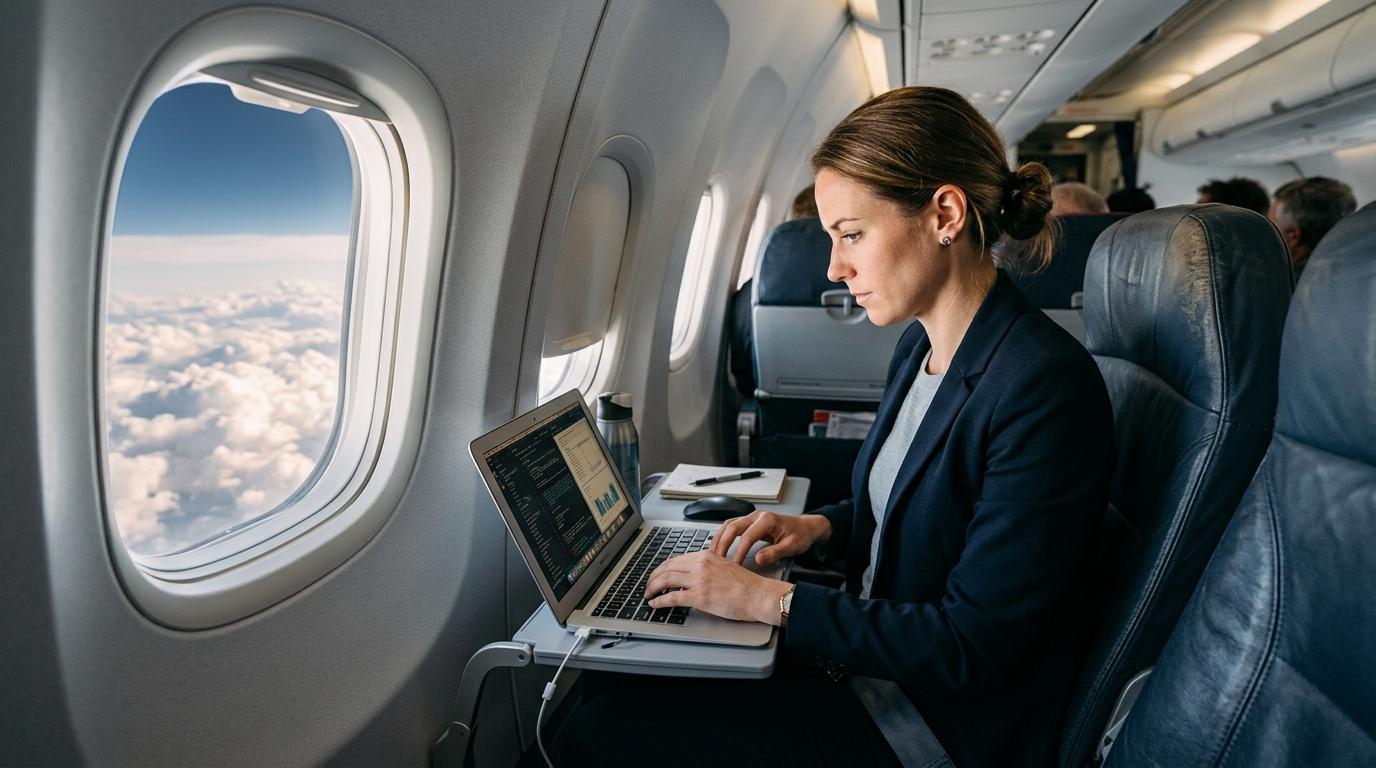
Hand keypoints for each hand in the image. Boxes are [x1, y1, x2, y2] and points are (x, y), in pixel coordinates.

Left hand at [644, 550, 792, 624]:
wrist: (757, 594)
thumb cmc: (746, 584)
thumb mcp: (724, 566)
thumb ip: (706, 568)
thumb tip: (691, 576)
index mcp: (705, 556)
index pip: (676, 559)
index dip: (662, 568)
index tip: (657, 574)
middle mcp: (700, 565)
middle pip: (666, 568)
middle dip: (653, 577)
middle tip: (648, 586)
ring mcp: (699, 580)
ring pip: (665, 580)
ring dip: (652, 588)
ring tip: (648, 595)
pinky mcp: (699, 596)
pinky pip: (672, 597)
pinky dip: (659, 601)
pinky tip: (655, 604)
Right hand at [710, 510, 830, 567]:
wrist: (805, 527)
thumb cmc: (800, 536)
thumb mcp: (791, 547)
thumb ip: (774, 553)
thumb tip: (757, 560)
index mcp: (768, 520)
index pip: (747, 536)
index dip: (739, 551)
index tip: (734, 565)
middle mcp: (757, 515)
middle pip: (733, 527)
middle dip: (723, 544)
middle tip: (717, 560)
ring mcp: (752, 517)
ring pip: (729, 524)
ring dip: (719, 538)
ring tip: (713, 554)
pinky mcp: (749, 521)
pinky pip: (731, 526)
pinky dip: (723, 535)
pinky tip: (718, 546)